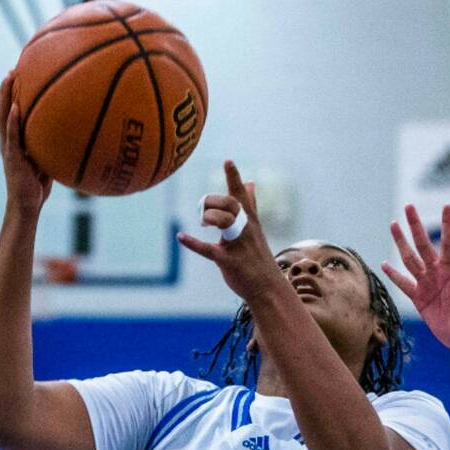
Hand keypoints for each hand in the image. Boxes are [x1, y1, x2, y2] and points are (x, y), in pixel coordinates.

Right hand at [0, 73, 51, 214]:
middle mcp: (8, 141)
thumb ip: (51, 149)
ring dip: (5, 96)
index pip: (10, 113)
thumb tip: (70, 138)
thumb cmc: (37, 187)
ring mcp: (8, 149)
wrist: (27, 206)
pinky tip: (17, 108)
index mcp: (14, 141)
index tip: (18, 77)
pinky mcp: (13, 159)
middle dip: (6, 89)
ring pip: (2, 117)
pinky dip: (13, 122)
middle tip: (12, 69)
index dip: (12, 96)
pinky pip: (12, 137)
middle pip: (3, 109)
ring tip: (9, 78)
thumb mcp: (46, 163)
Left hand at [177, 162, 279, 299]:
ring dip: (210, 217)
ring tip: (203, 222)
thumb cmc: (258, 257)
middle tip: (206, 210)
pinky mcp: (228, 261)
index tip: (227, 161)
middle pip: (230, 205)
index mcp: (250, 221)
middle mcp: (245, 230)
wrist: (268, 288)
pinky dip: (193, 243)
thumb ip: (250, 205)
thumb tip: (250, 182)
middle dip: (214, 202)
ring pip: (223, 221)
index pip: (241, 195)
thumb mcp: (255, 228)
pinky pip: (208, 249)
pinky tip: (181, 237)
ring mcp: (237, 245)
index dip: (234, 178)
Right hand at [383, 205, 449, 355]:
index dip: (447, 225)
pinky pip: (403, 284)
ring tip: (394, 225)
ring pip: (410, 259)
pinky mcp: (419, 299)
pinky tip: (384, 264)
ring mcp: (427, 285)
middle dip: (415, 226)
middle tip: (408, 206)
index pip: (448, 243)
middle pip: (423, 245)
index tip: (447, 205)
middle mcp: (438, 273)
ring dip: (401, 243)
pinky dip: (393, 275)